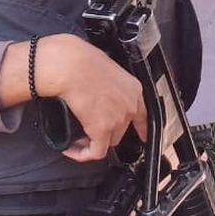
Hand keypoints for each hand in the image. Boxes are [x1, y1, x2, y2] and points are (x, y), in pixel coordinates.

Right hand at [34, 34, 146, 161]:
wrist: (71, 66)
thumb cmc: (81, 61)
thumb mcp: (106, 69)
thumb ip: (108, 85)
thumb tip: (98, 92)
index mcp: (133, 88)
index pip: (143, 114)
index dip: (141, 128)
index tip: (141, 135)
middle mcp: (130, 105)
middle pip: (122, 130)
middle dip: (105, 132)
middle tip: (89, 130)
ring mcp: (118, 119)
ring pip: (109, 141)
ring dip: (93, 142)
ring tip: (78, 138)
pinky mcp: (102, 129)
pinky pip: (96, 152)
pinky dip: (82, 154)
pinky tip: (73, 149)